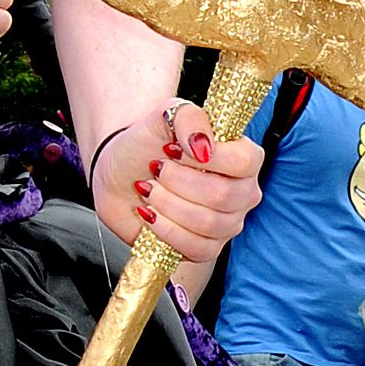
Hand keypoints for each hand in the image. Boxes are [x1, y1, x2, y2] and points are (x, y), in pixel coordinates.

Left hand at [91, 102, 263, 265]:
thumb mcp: (165, 115)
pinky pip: (197, 249)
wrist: (119, 173)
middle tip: (156, 169)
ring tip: (149, 189)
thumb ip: (189, 118)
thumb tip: (204, 147)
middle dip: (178, 182)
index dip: (208, 158)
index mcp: (243, 158)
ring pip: (208, 224)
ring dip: (168, 204)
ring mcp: (227, 223)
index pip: (245, 162)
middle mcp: (243, 192)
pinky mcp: (206, 248)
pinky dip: (166, 230)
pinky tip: (150, 214)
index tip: (174, 149)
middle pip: (223, 196)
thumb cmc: (147, 143)